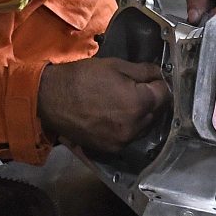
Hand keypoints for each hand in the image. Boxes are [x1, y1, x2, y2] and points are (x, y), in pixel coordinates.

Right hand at [38, 58, 168, 151]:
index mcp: (138, 103)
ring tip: (122, 103)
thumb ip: (144, 71)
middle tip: (135, 89)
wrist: (51, 98)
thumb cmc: (82, 78)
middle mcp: (134, 126)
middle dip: (150, 101)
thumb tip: (159, 75)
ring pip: (143, 127)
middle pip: (156, 113)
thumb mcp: (116, 66)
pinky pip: (128, 138)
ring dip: (140, 116)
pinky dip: (126, 128)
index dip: (159, 85)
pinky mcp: (110, 149)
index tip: (151, 80)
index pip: (165, 95)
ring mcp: (122, 141)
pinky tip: (113, 116)